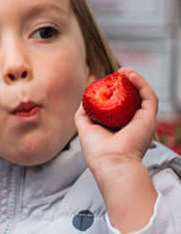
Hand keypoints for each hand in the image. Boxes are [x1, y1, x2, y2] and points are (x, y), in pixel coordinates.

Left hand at [75, 67, 158, 232]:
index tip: (106, 81)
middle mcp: (133, 124)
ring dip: (135, 80)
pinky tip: (130, 74)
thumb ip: (83, 115)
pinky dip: (141, 83)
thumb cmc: (98, 152)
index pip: (120, 105)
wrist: (110, 162)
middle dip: (126, 83)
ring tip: (124, 71)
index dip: (115, 92)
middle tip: (117, 74)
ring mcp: (142, 120)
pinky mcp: (149, 118)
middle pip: (133, 98)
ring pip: (142, 95)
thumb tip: (83, 101)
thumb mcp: (85, 128)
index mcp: (120, 127)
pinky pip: (149, 96)